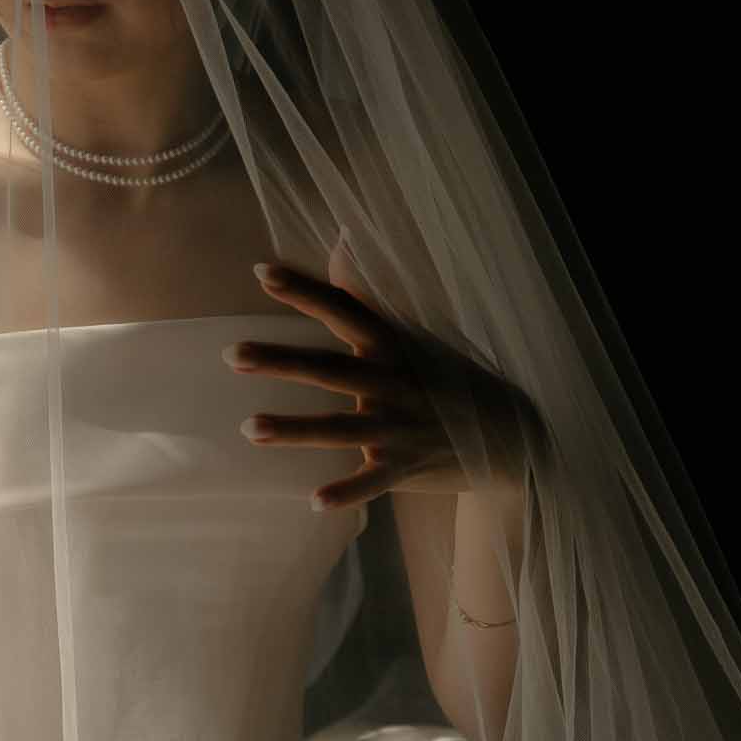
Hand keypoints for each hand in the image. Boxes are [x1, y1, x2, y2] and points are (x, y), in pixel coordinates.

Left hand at [222, 240, 539, 508]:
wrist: (508, 434)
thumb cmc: (443, 379)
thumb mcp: (410, 336)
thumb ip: (365, 298)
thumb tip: (338, 239)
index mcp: (391, 347)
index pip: (343, 310)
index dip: (304, 290)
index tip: (260, 271)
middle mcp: (393, 383)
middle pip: (330, 370)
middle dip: (282, 361)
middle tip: (232, 355)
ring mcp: (400, 427)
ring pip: (341, 428)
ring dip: (296, 429)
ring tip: (248, 428)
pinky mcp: (407, 466)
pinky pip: (372, 482)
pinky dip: (346, 492)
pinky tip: (312, 501)